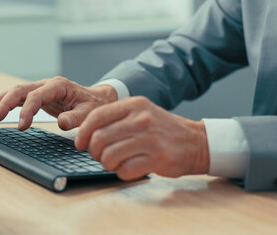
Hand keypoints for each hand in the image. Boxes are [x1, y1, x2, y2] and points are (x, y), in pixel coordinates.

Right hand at [0, 77, 117, 129]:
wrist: (96, 99)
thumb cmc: (93, 105)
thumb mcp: (90, 112)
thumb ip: (77, 118)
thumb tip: (61, 123)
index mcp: (59, 86)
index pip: (37, 95)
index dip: (27, 110)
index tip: (21, 126)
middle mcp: (47, 85)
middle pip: (22, 90)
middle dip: (6, 102)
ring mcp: (41, 89)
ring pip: (17, 91)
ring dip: (2, 101)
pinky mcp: (38, 96)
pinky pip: (19, 97)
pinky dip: (6, 102)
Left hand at [75, 96, 209, 180]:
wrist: (196, 142)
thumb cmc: (161, 129)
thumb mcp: (141, 112)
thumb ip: (115, 118)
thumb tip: (85, 134)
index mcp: (134, 105)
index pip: (96, 116)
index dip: (83, 133)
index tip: (80, 143)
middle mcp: (141, 119)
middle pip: (99, 139)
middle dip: (94, 152)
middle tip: (100, 156)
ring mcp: (150, 139)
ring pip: (109, 156)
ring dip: (106, 164)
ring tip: (115, 163)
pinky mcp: (158, 158)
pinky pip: (125, 170)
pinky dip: (122, 173)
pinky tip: (129, 168)